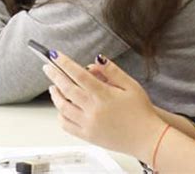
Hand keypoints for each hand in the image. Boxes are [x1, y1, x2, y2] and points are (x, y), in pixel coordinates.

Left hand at [43, 53, 165, 164]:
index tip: (54, 55)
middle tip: (47, 66)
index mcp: (104, 95)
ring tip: (52, 86)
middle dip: (54, 75)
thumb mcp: (131, 85)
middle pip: (67, 89)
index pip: (79, 75)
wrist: (147, 139)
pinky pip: (67, 125)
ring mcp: (89, 124)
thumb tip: (97, 59)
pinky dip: (60, 115)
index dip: (64, 63)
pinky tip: (60, 108)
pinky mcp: (88, 136)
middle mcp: (94, 109)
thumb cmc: (141, 112)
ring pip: (63, 107)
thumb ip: (112, 71)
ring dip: (55, 95)